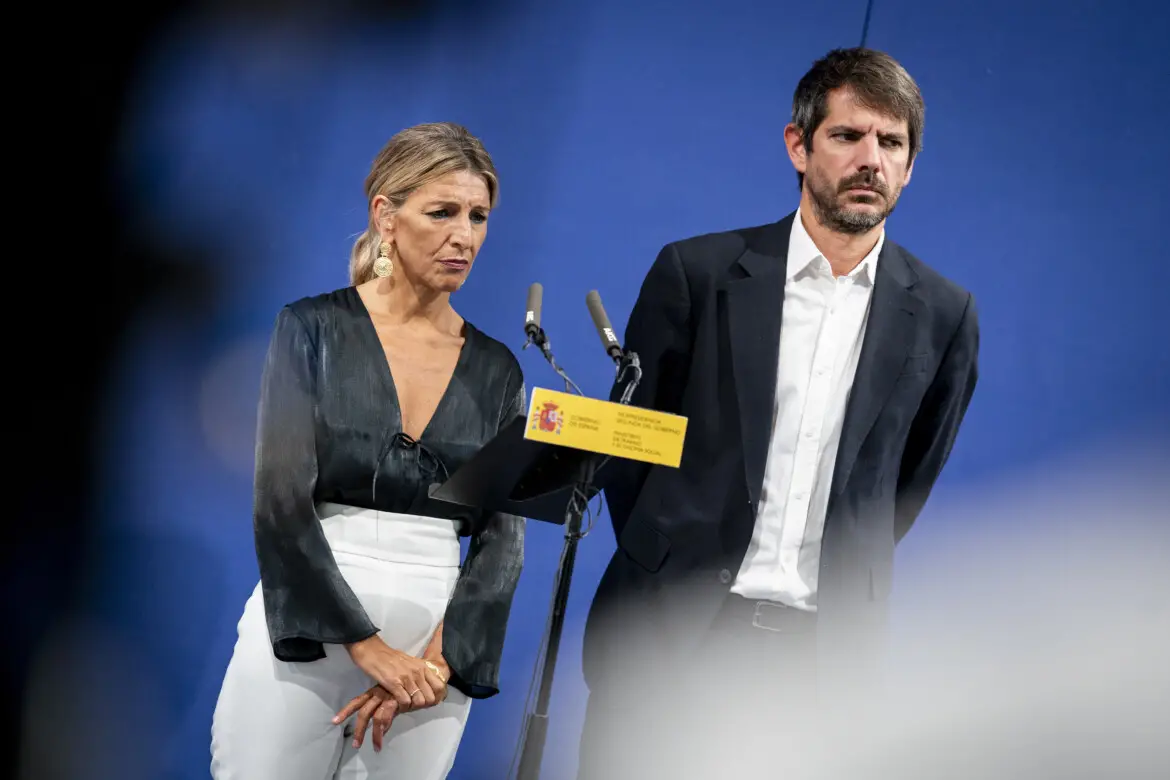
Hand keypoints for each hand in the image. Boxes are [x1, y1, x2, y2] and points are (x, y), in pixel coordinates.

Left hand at [334, 676, 450, 750]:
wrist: (425, 672)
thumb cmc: (410, 683)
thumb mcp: (395, 694)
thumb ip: (389, 709)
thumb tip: (382, 727)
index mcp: (376, 691)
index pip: (357, 701)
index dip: (346, 711)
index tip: (335, 721)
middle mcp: (379, 694)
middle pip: (363, 712)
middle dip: (358, 729)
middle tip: (355, 745)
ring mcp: (388, 697)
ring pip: (375, 717)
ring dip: (374, 734)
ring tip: (375, 747)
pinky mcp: (398, 700)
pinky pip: (388, 716)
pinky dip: (385, 727)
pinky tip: (384, 735)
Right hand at [345, 636, 446, 712]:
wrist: (372, 650)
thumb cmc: (389, 657)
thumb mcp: (410, 662)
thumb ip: (419, 673)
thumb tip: (425, 686)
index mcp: (423, 667)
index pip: (440, 686)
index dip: (434, 696)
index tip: (424, 699)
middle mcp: (418, 672)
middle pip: (430, 698)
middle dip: (422, 704)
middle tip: (412, 704)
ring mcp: (407, 678)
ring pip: (419, 701)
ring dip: (411, 706)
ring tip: (403, 703)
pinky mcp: (394, 683)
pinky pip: (405, 701)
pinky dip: (401, 706)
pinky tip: (395, 701)